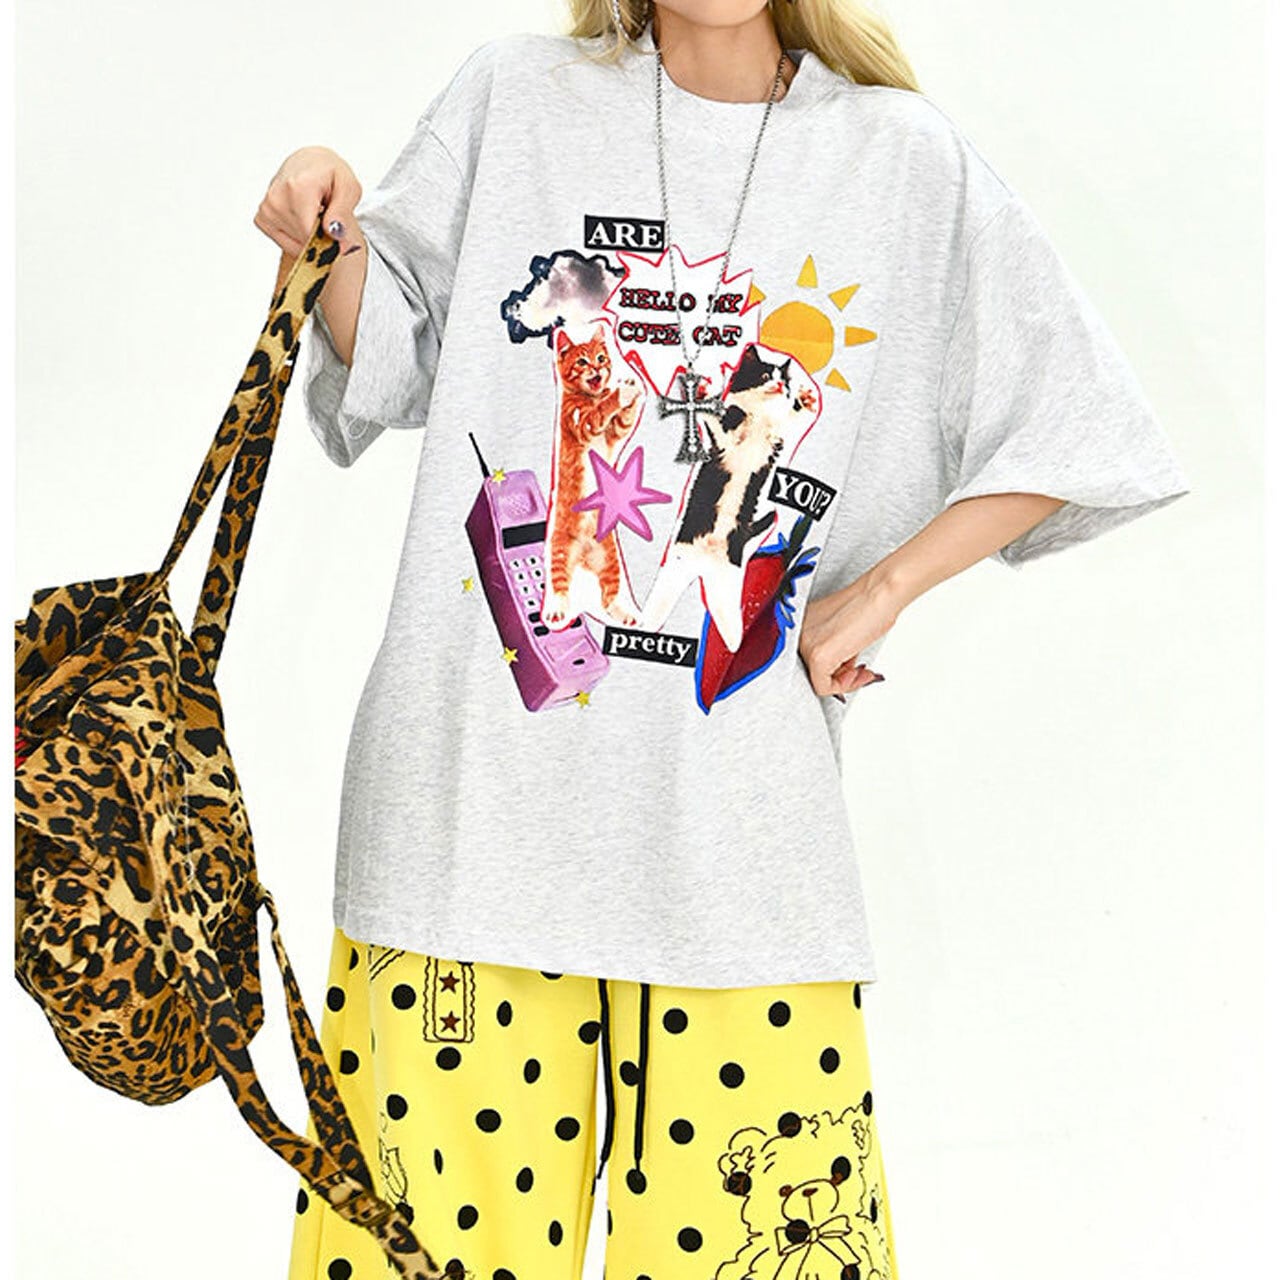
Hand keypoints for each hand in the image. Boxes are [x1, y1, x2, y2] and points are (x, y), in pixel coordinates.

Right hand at [256, 144, 364, 259]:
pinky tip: (303, 219)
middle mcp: (276, 198)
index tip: (338, 234)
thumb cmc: (329, 173)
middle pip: (303, 240)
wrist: (309, 163)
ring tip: (315, 215)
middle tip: (327, 218)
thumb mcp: (348, 187)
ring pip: (295, 245)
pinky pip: (285, 243)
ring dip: (309, 238)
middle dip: (320, 237)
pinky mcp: (262, 218)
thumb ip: (343, 212)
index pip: (311, 234)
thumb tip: (334, 233)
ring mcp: (266, 209)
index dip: (329, 241)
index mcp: (297, 188)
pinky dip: (298, 238)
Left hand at [798, 571, 902, 698]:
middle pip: (813, 670)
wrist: (879, 594)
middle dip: (840, 675)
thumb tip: (837, 668)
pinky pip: (823, 686)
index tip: (851, 668)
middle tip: (859, 671)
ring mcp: (806, 644)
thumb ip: (834, 648)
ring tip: (861, 671)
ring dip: (844, 680)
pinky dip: (843, 686)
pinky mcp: (818, 656)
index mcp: (802, 624)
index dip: (834, 668)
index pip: (810, 658)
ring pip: (818, 680)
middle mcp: (799, 632)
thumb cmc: (869, 605)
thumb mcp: (843, 631)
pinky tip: (858, 675)